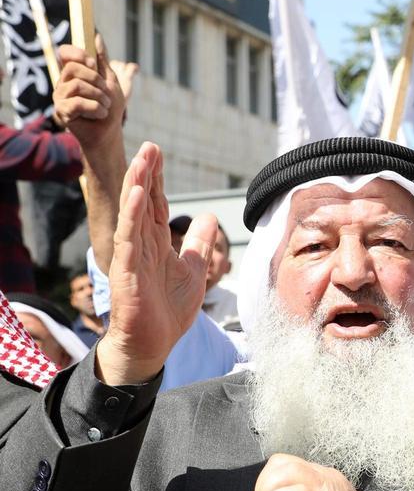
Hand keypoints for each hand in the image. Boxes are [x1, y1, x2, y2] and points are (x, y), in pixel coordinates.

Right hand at [53, 34, 132, 147]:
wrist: (110, 133)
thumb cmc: (110, 108)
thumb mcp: (111, 81)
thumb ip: (102, 61)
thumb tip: (97, 37)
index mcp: (74, 73)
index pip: (65, 53)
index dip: (77, 53)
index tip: (93, 64)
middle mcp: (63, 83)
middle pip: (72, 68)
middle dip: (96, 81)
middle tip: (106, 94)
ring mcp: (60, 97)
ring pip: (77, 85)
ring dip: (99, 97)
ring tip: (105, 107)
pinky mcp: (62, 112)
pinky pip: (77, 103)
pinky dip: (95, 108)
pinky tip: (100, 114)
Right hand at [94, 143, 214, 384]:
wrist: (153, 345)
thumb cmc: (168, 310)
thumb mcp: (194, 270)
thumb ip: (199, 243)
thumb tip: (209, 216)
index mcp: (156, 244)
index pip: (156, 204)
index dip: (157, 179)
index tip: (157, 153)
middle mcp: (142, 246)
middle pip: (143, 203)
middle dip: (146, 174)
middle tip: (149, 146)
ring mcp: (132, 258)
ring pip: (134, 216)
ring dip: (137, 188)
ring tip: (141, 162)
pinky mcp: (127, 273)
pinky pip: (129, 240)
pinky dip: (133, 218)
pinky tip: (137, 196)